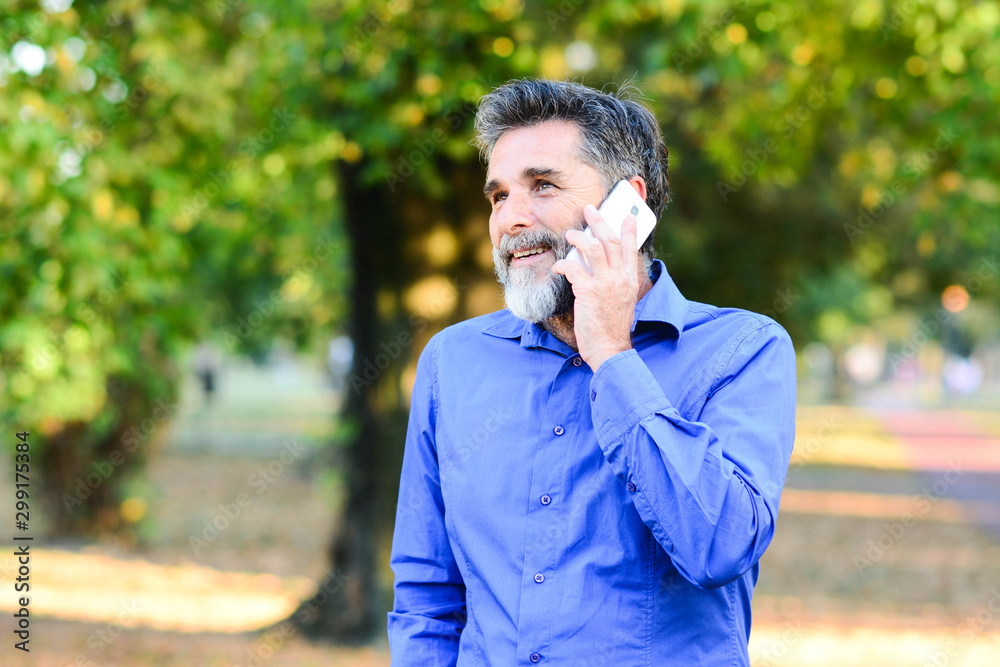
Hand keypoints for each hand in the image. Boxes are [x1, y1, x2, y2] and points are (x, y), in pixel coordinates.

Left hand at [552, 204, 640, 371]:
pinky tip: (557, 267)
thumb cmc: (611, 329)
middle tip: (589, 208)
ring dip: (579, 237)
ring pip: (592, 248)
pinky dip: (562, 264)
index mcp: (630, 281)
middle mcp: (620, 279)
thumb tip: (600, 268)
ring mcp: (605, 284)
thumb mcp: (621, 302)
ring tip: (570, 233)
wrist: (609, 349)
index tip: (627, 215)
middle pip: (610, 241)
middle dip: (599, 221)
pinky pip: (573, 268)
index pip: (631, 249)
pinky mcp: (588, 292)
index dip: (629, 230)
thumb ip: (614, 283)